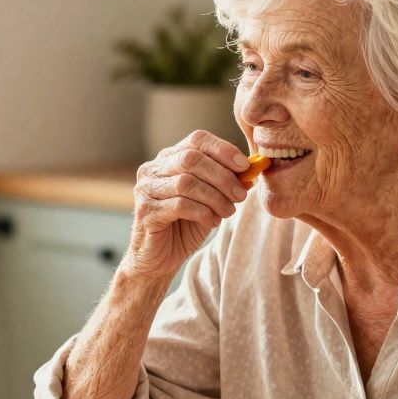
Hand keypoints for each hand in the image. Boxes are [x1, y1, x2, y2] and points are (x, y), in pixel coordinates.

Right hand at [122, 130, 250, 279]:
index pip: (197, 140)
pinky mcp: (146, 211)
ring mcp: (146, 189)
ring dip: (214, 197)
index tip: (244, 166)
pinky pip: (179, 205)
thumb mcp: (210, 199)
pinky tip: (212, 222)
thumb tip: (251, 170)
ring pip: (186, 183)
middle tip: (240, 195)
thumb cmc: (185, 225)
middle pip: (191, 159)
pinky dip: (202, 212)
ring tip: (228, 212)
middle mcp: (153, 169)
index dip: (223, 150)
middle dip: (222, 177)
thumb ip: (226, 182)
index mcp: (169, 158)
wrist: (159, 258)